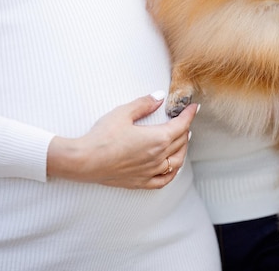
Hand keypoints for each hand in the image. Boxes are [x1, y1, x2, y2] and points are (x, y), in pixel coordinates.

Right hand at [47, 94, 196, 189]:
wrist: (84, 160)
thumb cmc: (102, 136)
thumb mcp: (123, 113)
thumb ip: (144, 104)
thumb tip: (160, 97)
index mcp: (158, 139)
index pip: (181, 125)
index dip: (189, 114)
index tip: (194, 107)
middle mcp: (158, 157)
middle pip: (180, 142)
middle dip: (185, 129)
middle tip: (185, 120)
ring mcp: (151, 171)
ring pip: (177, 161)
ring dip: (183, 149)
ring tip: (183, 140)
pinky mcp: (141, 182)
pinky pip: (164, 180)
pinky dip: (173, 172)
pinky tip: (172, 167)